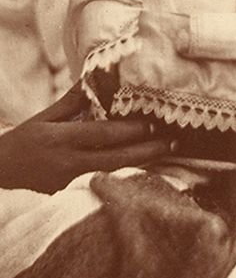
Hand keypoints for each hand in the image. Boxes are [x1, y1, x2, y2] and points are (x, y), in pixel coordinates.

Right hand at [0, 83, 173, 193]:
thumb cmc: (20, 142)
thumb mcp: (42, 119)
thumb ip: (71, 103)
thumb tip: (94, 81)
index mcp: (59, 139)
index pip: (101, 135)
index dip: (129, 131)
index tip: (152, 125)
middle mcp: (67, 163)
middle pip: (115, 159)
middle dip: (147, 151)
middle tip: (173, 142)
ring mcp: (70, 183)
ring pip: (114, 173)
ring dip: (142, 163)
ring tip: (167, 152)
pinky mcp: (71, 196)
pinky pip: (104, 182)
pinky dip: (125, 173)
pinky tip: (145, 166)